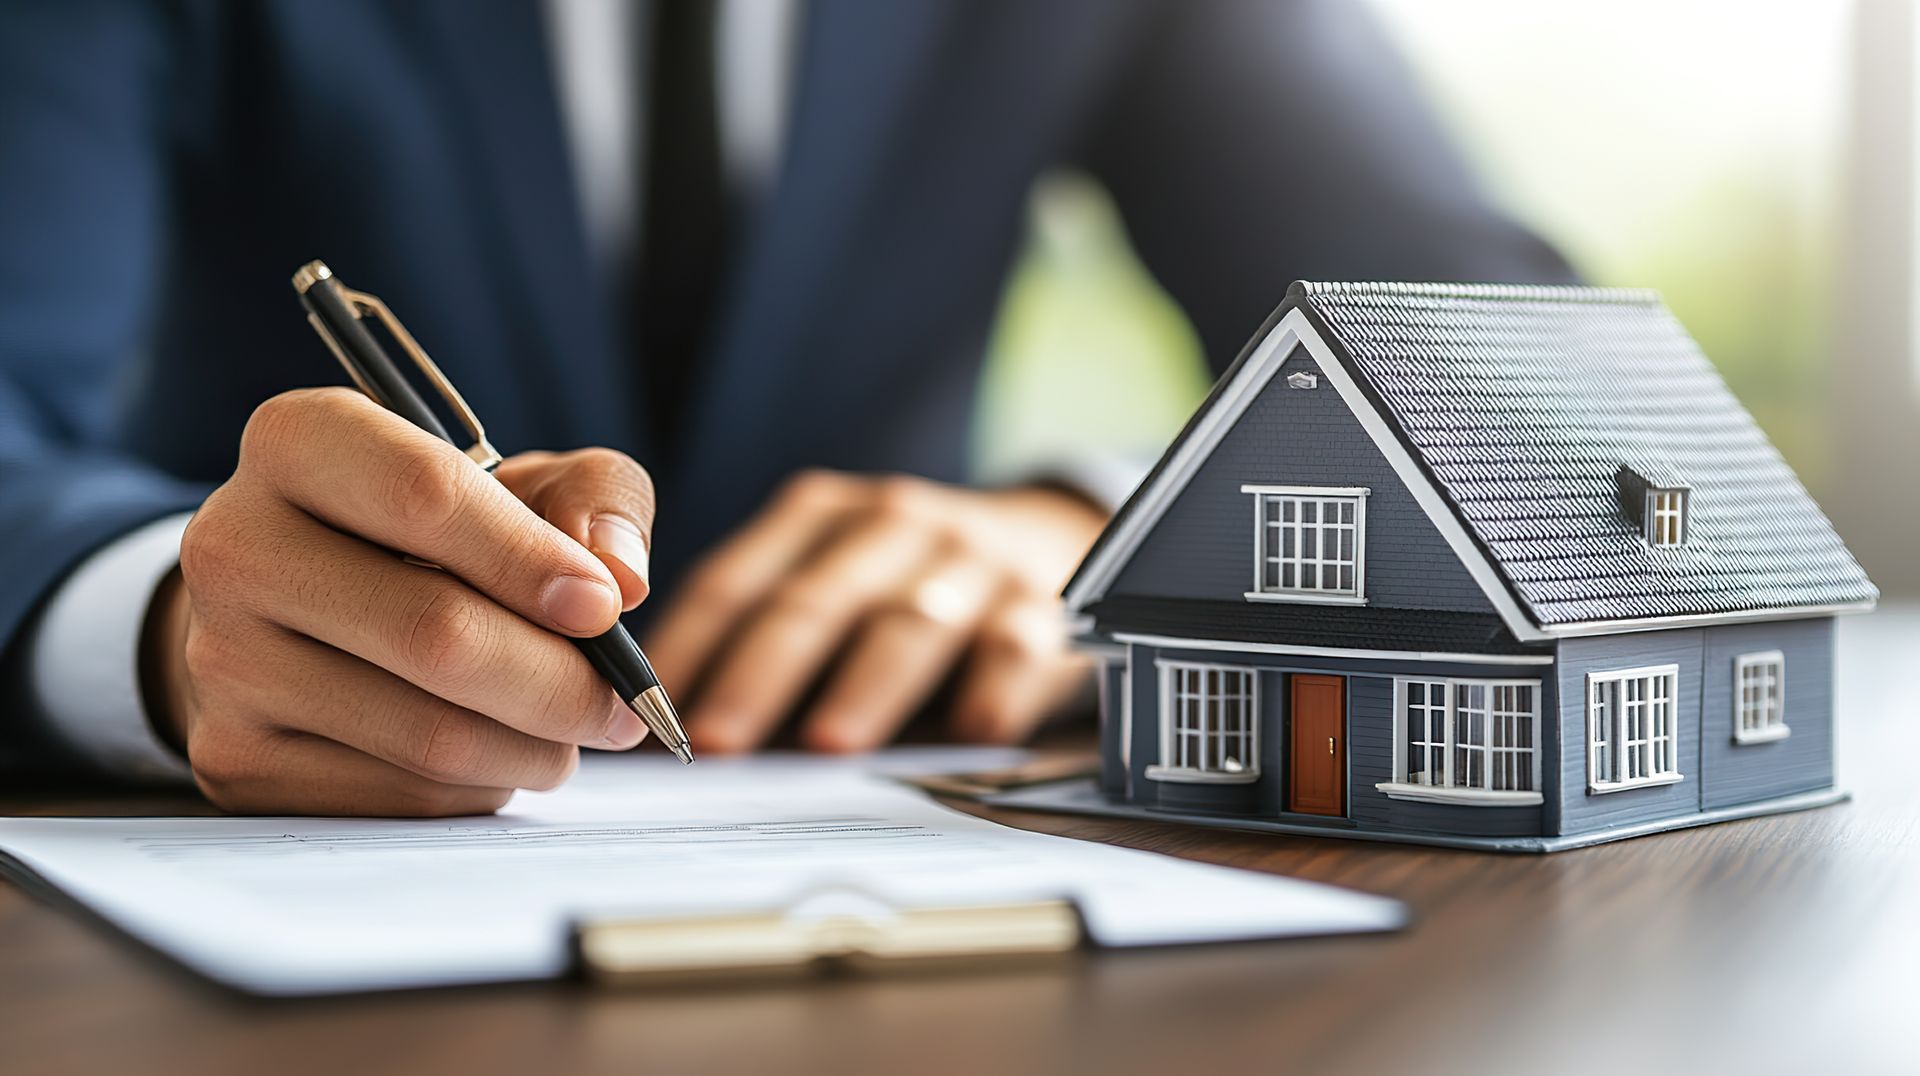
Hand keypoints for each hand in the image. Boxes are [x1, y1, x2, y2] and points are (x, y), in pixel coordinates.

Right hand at [146, 388, 658, 814]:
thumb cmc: (441, 534)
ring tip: (573, 729)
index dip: (530, 559)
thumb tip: (620, 578)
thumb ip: (595, 500)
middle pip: (433, 633)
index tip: (605, 607)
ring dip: (535, 747)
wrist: (306, 611)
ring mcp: (221, 660)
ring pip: (427, 733)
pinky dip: (479, 787)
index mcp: (300, 442)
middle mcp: (235, 543)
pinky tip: (496, 753)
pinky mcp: (233, 757)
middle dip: (560, 682)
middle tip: (622, 703)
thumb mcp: (527, 482)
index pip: (423, 495)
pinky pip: (399, 796)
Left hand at [642, 470, 1107, 753]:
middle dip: (758, 675)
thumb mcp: (830, 579)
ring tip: (825, 746)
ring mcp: (970, 560)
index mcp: (819, 516)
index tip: (642, 713)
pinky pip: (1014, 647)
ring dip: (865, 687)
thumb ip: (762, 641)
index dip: (686, 649)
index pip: (735, 582)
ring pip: (909, 623)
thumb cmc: (905, 584)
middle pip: (812, 602)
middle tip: (712, 741)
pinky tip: (969, 733)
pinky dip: (992, 690)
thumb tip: (668, 741)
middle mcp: (891, 524)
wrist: (1048, 537)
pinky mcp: (1041, 603)